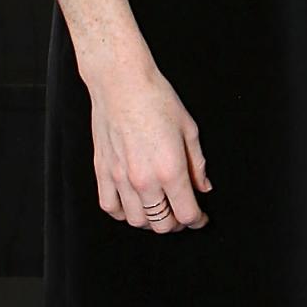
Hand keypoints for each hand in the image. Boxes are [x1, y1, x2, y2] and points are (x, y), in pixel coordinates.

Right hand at [87, 58, 210, 229]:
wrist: (120, 83)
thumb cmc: (156, 99)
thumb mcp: (189, 130)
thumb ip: (197, 164)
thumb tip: (204, 187)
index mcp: (170, 170)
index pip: (187, 214)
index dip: (198, 220)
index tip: (200, 217)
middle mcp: (144, 180)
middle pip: (162, 224)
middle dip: (176, 223)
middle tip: (181, 213)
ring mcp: (120, 178)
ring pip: (136, 221)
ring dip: (151, 221)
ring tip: (158, 209)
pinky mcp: (102, 171)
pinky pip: (110, 207)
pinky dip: (123, 213)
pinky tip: (133, 204)